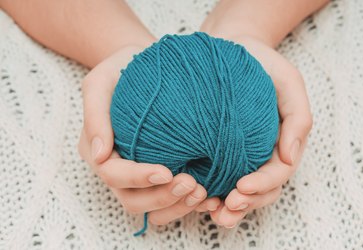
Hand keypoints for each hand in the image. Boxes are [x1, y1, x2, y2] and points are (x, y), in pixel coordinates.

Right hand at [78, 45, 219, 224]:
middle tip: (193, 185)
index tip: (166, 172)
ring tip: (204, 193)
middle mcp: (118, 168)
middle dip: (162, 197)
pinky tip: (212, 197)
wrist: (145, 66)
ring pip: (153, 207)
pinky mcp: (161, 173)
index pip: (113, 174)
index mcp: (100, 150)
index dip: (138, 178)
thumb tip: (99, 155)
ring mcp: (140, 174)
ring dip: (178, 205)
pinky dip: (189, 203)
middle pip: (134, 200)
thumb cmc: (122, 71)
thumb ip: (95, 115)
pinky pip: (172, 199)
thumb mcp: (101, 81)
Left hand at [195, 35, 312, 227]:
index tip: (243, 186)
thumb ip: (298, 118)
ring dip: (228, 207)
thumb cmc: (261, 65)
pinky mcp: (216, 150)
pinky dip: (210, 192)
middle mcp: (260, 153)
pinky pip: (217, 177)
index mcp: (280, 143)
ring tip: (212, 212)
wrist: (231, 49)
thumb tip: (290, 157)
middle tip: (225, 207)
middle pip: (259, 191)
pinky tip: (198, 198)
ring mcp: (238, 154)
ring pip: (238, 190)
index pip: (277, 173)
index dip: (263, 185)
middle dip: (245, 203)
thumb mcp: (288, 82)